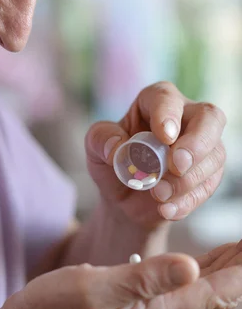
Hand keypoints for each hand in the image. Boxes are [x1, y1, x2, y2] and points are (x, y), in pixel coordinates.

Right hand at [0, 250, 241, 308]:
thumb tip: (191, 265)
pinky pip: (174, 289)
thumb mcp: (95, 288)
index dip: (241, 270)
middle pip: (212, 293)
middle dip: (238, 268)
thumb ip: (143, 279)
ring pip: (196, 291)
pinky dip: (194, 272)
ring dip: (221, 270)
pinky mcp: (130, 308)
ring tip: (238, 251)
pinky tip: (192, 263)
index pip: (214, 292)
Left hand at [85, 81, 225, 227]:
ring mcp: (202, 145)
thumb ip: (101, 139)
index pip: (166, 98)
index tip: (164, 137)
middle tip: (176, 166)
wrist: (125, 198)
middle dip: (196, 143)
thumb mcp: (95, 147)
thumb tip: (116, 147)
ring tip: (158, 195)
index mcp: (154, 101)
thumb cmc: (112, 161)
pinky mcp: (209, 173)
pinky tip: (167, 210)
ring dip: (186, 180)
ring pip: (213, 155)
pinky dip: (188, 201)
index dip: (168, 114)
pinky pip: (209, 185)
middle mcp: (185, 117)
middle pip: (209, 117)